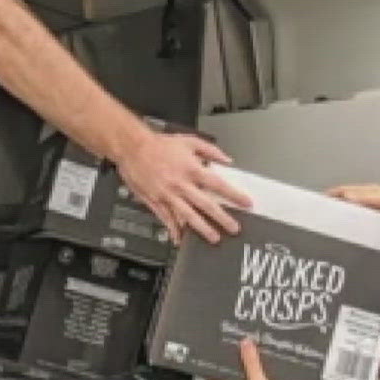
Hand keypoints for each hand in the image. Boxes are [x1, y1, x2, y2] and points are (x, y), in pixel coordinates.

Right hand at [113, 129, 250, 244]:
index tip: (246, 203)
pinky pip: (167, 219)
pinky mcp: (155, 202)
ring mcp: (168, 195)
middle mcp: (182, 185)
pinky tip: (180, 239)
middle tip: (234, 229)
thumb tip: (227, 160)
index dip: (234, 195)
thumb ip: (211, 150)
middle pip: (206, 205)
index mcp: (192, 169)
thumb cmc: (159, 144)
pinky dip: (174, 230)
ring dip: (203, 229)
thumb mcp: (189, 141)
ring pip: (189, 216)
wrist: (132, 147)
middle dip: (222, 219)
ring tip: (214, 238)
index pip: (218, 185)